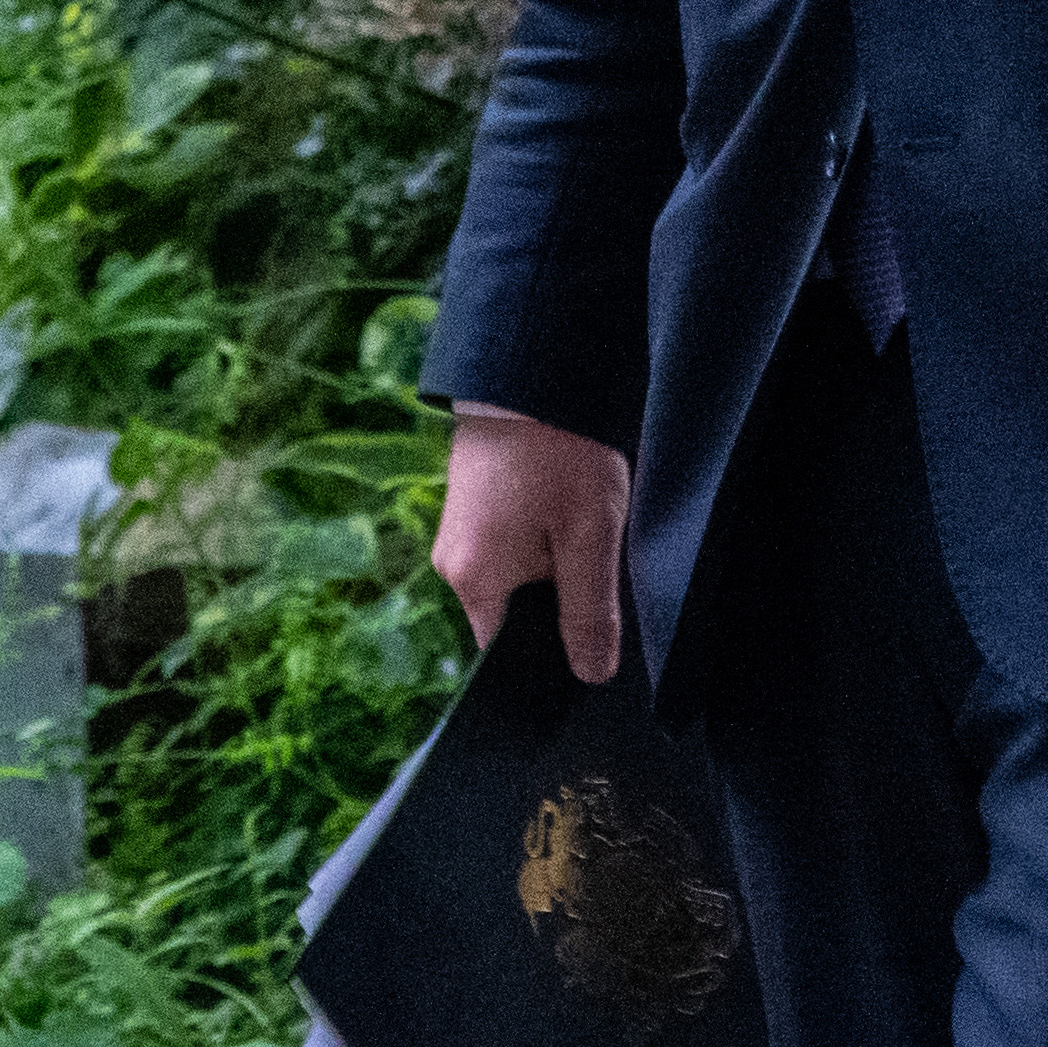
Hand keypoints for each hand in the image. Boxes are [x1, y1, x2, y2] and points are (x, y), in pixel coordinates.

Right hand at [432, 404, 636, 683]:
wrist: (533, 370)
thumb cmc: (559, 454)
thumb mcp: (589, 538)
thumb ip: (590, 613)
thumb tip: (592, 676)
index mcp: (473, 580)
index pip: (506, 650)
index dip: (549, 652)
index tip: (589, 635)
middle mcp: (452, 560)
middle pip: (512, 612)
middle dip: (556, 599)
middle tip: (595, 563)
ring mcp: (458, 528)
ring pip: (514, 574)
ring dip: (552, 562)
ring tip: (581, 525)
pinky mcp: (471, 501)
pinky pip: (508, 542)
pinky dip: (541, 534)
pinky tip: (567, 507)